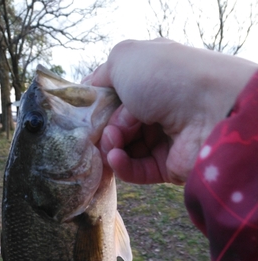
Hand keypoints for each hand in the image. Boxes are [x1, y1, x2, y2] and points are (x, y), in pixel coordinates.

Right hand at [84, 39, 257, 183]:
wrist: (208, 110)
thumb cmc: (165, 77)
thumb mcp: (124, 59)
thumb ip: (102, 74)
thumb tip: (90, 94)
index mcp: (152, 79)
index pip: (116, 95)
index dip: (98, 105)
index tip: (84, 113)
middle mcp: (159, 107)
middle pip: (117, 124)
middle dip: (104, 127)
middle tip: (104, 129)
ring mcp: (165, 138)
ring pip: (124, 148)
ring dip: (111, 146)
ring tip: (112, 143)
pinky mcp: (168, 166)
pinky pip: (136, 170)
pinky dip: (122, 165)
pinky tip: (115, 157)